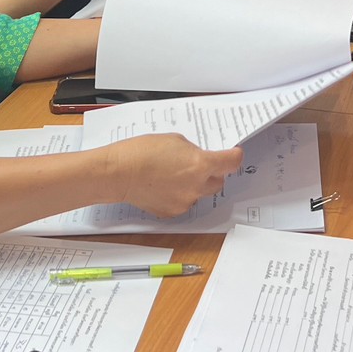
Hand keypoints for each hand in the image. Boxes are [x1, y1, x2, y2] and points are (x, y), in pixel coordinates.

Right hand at [106, 135, 242, 216]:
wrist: (119, 173)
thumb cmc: (141, 153)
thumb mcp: (174, 140)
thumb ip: (192, 150)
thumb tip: (198, 157)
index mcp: (200, 164)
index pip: (231, 163)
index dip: (233, 156)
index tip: (233, 154)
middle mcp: (196, 186)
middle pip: (219, 181)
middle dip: (213, 173)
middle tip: (200, 164)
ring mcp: (185, 201)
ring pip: (200, 193)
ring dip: (195, 184)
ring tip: (174, 174)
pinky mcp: (172, 212)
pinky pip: (184, 202)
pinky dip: (180, 195)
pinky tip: (165, 185)